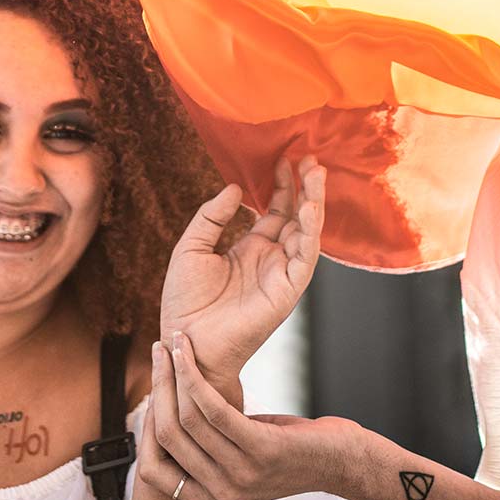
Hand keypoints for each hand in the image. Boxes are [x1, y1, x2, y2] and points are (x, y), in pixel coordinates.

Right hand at [140, 332, 358, 499]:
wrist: (339, 459)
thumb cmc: (289, 450)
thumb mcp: (241, 454)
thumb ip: (209, 445)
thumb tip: (175, 409)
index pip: (153, 466)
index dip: (143, 422)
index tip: (151, 383)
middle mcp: (220, 493)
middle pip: (167, 435)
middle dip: (158, 386)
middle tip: (157, 351)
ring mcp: (240, 475)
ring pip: (187, 417)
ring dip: (175, 373)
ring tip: (173, 343)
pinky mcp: (260, 450)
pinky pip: (214, 409)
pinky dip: (195, 376)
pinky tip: (190, 354)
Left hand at [158, 158, 324, 396]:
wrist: (185, 340)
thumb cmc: (184, 301)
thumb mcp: (191, 247)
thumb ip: (212, 217)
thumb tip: (236, 188)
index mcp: (251, 249)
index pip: (276, 211)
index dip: (282, 186)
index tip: (285, 159)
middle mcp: (271, 259)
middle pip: (297, 217)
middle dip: (306, 188)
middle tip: (310, 159)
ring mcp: (281, 274)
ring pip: (308, 233)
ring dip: (314, 203)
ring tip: (315, 173)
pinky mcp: (287, 290)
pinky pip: (306, 258)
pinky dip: (311, 232)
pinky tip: (308, 207)